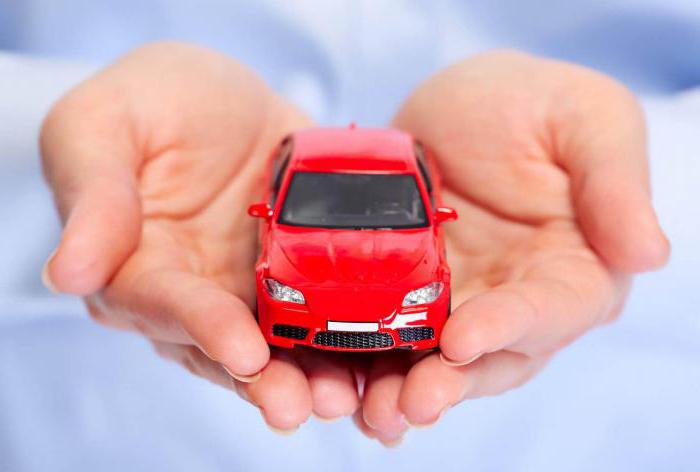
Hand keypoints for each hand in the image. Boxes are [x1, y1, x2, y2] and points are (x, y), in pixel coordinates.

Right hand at [39, 42, 349, 430]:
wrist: (220, 92)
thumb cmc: (147, 101)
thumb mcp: (102, 125)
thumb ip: (92, 195)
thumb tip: (67, 273)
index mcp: (136, 267)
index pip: (165, 308)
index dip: (204, 330)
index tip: (243, 351)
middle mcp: (195, 292)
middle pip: (226, 347)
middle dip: (264, 380)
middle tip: (301, 404)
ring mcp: (251, 287)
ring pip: (280, 343)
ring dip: (311, 375)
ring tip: (348, 397)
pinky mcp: (300, 273)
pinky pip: (326, 309)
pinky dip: (350, 334)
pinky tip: (383, 354)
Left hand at [354, 51, 669, 442]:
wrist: (461, 101)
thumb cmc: (533, 103)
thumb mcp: (586, 118)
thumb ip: (614, 181)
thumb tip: (650, 254)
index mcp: (572, 267)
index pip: (550, 310)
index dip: (509, 328)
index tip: (463, 340)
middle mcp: (515, 298)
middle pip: (491, 357)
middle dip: (450, 383)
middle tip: (407, 403)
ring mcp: (458, 301)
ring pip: (436, 360)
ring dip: (403, 388)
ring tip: (369, 410)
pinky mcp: (406, 292)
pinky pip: (387, 333)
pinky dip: (366, 359)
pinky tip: (338, 382)